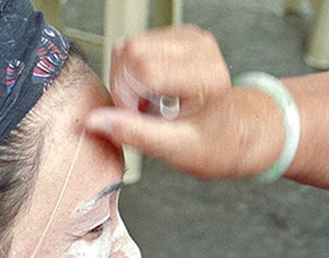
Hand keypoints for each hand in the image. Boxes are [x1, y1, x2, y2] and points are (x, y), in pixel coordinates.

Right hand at [85, 25, 281, 178]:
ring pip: (130, 44)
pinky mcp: (179, 36)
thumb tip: (95, 122)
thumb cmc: (212, 144)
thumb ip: (134, 134)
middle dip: (123, 84)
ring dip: (126, 77)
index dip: (126, 95)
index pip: (144, 69)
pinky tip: (150, 90)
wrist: (233, 133)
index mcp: (206, 77)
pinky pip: (136, 43)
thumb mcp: (174, 149)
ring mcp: (191, 39)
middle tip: (139, 111)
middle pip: (133, 51)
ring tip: (146, 102)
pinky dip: (133, 69)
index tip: (134, 117)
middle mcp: (201, 50)